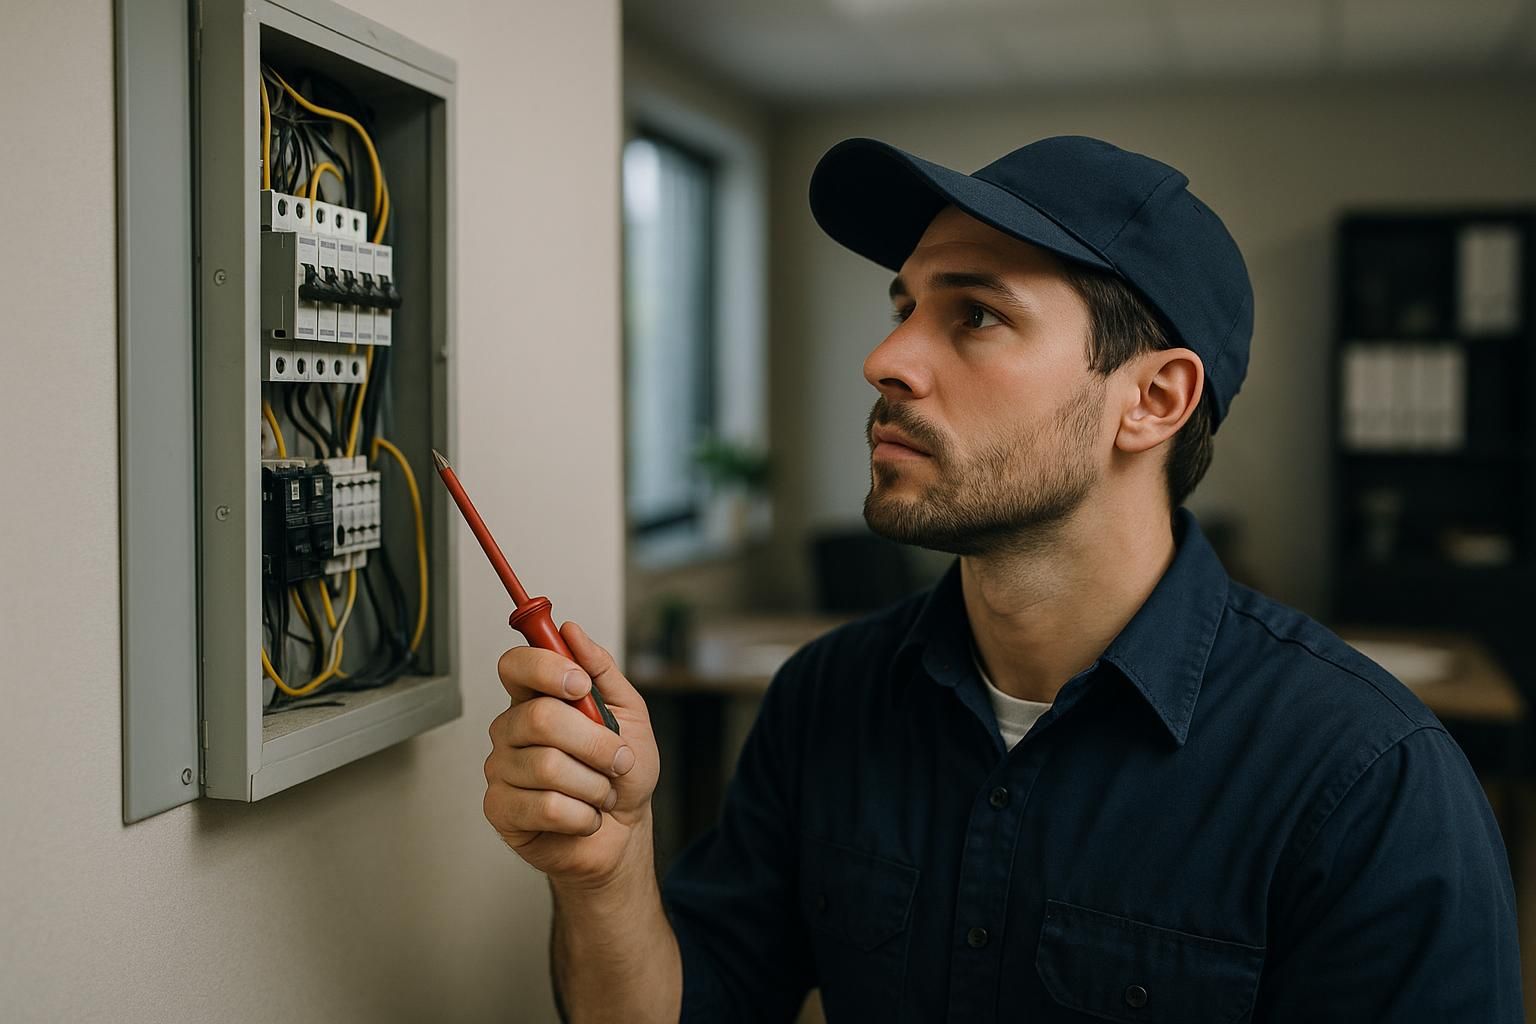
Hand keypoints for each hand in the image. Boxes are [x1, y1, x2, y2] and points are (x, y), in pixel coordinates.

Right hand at [484, 620, 660, 888]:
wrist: (625, 831)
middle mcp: (511, 730)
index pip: (515, 665)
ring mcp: (501, 770)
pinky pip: (546, 807)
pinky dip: (582, 815)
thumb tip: (571, 632)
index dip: (545, 668)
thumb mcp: (629, 714)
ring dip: (594, 784)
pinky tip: (584, 815)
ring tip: (601, 791)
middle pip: (539, 718)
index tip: (580, 684)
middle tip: (617, 758)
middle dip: (594, 742)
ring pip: (548, 766)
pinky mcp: (501, 810)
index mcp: (537, 698)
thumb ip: (602, 671)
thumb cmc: (623, 774)